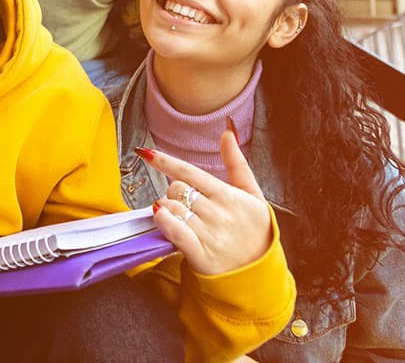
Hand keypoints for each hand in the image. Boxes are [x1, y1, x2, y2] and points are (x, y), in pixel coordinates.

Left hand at [138, 128, 272, 275]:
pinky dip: (163, 222)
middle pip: (176, 189)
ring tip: (181, 218)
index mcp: (229, 195)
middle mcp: (219, 212)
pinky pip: (174, 230)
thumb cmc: (255, 232)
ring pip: (171, 208)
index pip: (189, 171)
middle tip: (184, 205)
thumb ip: (237, 163)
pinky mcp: (201, 254)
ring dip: (167, 210)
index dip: (164, 161)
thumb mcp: (253, 195)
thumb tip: (227, 132)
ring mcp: (210, 234)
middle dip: (173, 194)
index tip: (145, 154)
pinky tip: (162, 219)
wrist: (260, 273)